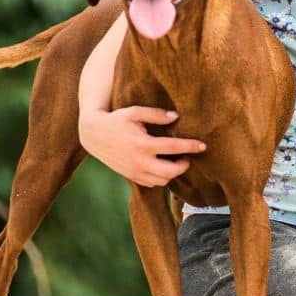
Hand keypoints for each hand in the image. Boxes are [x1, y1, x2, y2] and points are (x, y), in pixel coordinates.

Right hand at [78, 106, 205, 187]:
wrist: (92, 134)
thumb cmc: (116, 119)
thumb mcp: (135, 112)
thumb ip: (156, 114)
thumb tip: (176, 117)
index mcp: (143, 144)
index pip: (174, 147)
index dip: (191, 147)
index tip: (203, 146)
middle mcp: (139, 161)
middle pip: (171, 172)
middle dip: (184, 165)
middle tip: (188, 156)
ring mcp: (134, 171)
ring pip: (162, 180)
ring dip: (173, 173)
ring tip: (175, 160)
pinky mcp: (130, 176)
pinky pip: (151, 183)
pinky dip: (161, 178)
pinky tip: (163, 166)